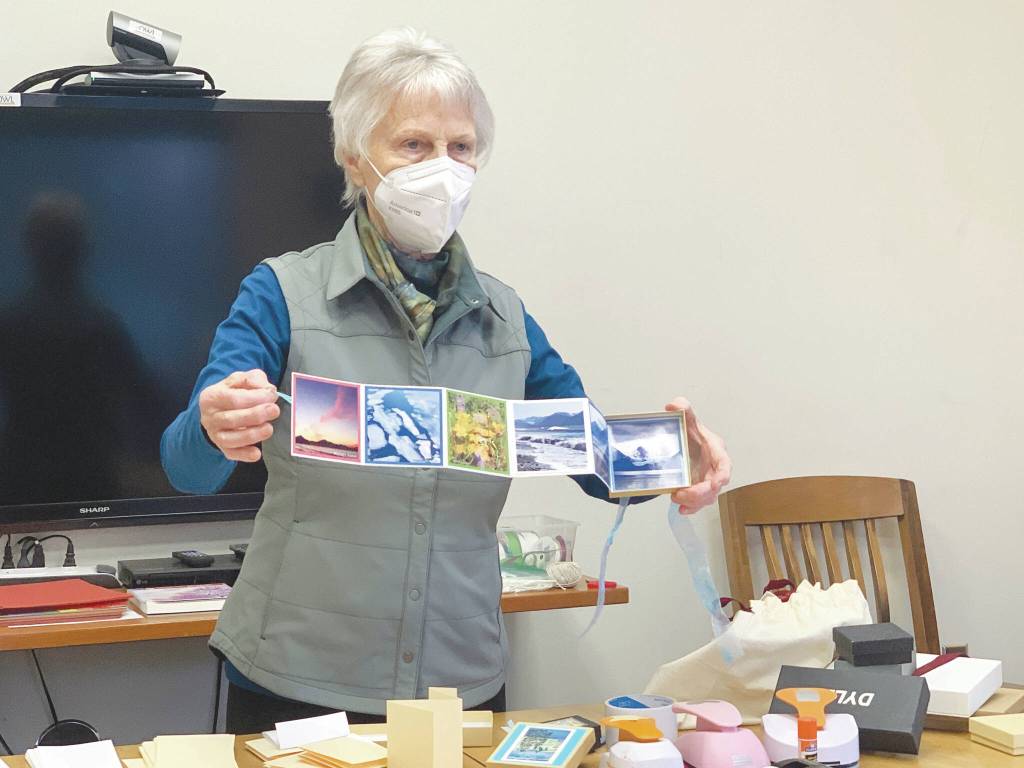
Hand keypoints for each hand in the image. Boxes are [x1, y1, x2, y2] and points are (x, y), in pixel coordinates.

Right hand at [199, 369, 279, 462]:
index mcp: (211, 396)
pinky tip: (257, 453)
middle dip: (256, 415)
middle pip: (231, 419)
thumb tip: (268, 389)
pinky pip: (232, 454)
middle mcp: (210, 417)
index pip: (233, 398)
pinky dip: (244, 455)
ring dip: (252, 435)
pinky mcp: (222, 448)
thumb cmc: (233, 392)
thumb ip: (252, 379)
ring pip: (231, 439)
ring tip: (269, 428)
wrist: (219, 409)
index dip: (254, 398)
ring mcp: (215, 434)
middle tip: (274, 410)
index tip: (272, 395)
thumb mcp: (240, 379)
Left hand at [665, 397, 731, 513]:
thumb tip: (674, 405)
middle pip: (715, 486)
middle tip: (683, 494)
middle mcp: (714, 468)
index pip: (724, 465)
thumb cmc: (691, 432)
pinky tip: (681, 510)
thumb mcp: (687, 418)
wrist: (683, 443)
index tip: (716, 483)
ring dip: (694, 502)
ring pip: (707, 497)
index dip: (722, 475)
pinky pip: (698, 503)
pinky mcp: (697, 490)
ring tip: (676, 499)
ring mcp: (706, 480)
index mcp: (716, 451)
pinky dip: (691, 508)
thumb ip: (683, 408)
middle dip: (701, 493)